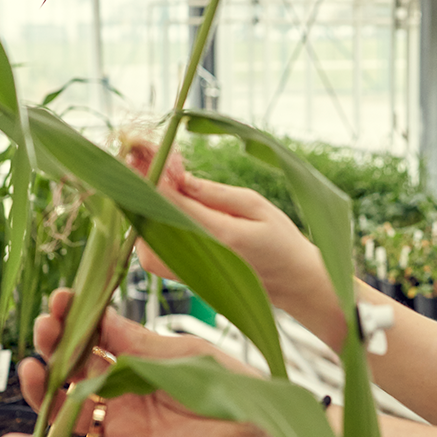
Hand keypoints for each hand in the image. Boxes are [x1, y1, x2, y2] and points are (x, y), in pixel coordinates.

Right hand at [0, 289, 280, 436]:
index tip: (58, 299)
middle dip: (53, 347)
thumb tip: (97, 315)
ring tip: (31, 372)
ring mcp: (119, 422)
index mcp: (135, 357)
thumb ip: (135, 340)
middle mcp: (121, 389)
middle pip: (72, 369)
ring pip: (65, 409)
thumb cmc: (226, 381)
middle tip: (44, 328)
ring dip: (41, 392)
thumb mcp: (179, 351)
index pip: (92, 335)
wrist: (257, 426)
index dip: (72, 318)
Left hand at [125, 143, 336, 323]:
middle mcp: (201, 258)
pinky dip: (149, 232)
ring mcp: (191, 273)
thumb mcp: (256, 205)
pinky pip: (154, 258)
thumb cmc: (280, 239)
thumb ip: (216, 193)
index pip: (172, 202)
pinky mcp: (187, 279)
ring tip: (156, 185)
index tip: (144, 154)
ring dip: (143, 212)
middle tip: (146, 162)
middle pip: (151, 222)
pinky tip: (161, 210)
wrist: (292, 282)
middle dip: (143, 190)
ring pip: (146, 244)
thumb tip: (180, 179)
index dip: (153, 176)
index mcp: (221, 234)